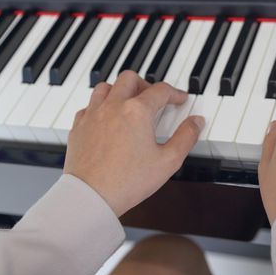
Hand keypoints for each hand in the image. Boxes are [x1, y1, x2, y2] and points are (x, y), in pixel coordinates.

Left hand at [63, 71, 204, 216]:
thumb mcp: (168, 161)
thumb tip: (196, 122)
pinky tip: (107, 117)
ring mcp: (93, 115)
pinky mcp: (79, 127)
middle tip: (155, 98)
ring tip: (130, 102)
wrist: (90, 196)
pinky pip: (89, 105)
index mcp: (137, 111)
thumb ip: (186, 137)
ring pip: (106, 87)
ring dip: (121, 90)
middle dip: (146, 84)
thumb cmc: (128, 181)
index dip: (175, 93)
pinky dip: (100, 105)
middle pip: (130, 78)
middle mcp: (113, 106)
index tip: (180, 99)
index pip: (161, 90)